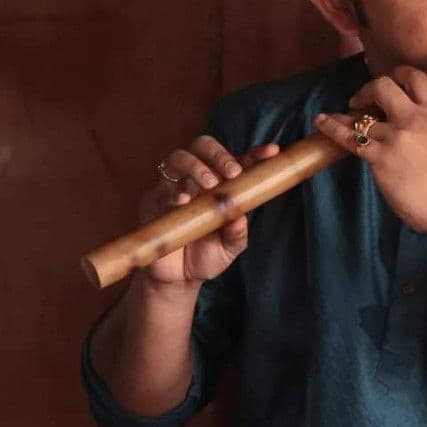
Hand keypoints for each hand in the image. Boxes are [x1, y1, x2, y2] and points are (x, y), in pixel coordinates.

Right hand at [140, 137, 280, 285]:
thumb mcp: (230, 248)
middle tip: (233, 172)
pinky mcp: (154, 202)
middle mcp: (197, 180)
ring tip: (209, 184)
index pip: (239, 160)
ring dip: (196, 166)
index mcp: (222, 185)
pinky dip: (173, 193)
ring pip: (178, 158)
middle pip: (202, 146)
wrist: (178, 279)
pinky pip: (162, 190)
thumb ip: (237, 233)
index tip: (272, 152)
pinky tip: (184, 202)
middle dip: (219, 154)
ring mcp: (174, 188)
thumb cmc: (207, 257)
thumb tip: (240, 217)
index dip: (255, 154)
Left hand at [314, 66, 426, 244]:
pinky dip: (333, 128)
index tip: (389, 78)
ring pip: (361, 116)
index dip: (399, 73)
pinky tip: (322, 122)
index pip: (416, 79)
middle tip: (361, 100)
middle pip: (383, 87)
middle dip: (368, 89)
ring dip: (345, 115)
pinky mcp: (379, 158)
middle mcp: (412, 120)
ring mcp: (395, 137)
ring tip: (334, 116)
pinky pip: (350, 138)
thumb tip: (413, 124)